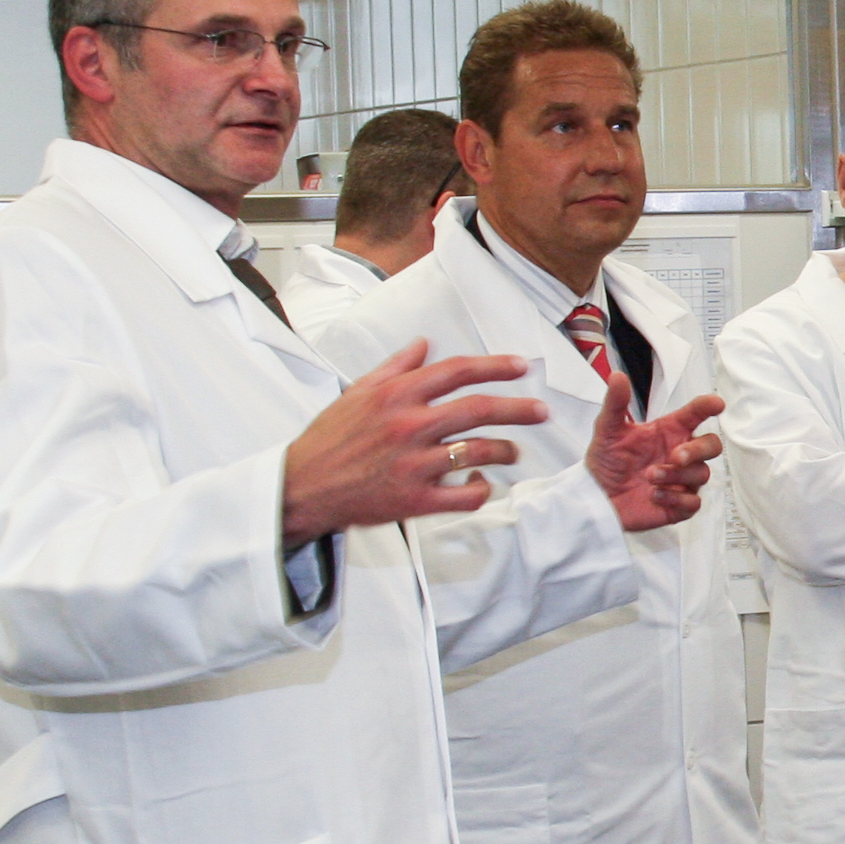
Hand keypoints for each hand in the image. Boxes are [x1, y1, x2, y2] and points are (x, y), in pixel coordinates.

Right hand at [282, 341, 549, 544]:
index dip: (495, 366)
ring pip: (478, 452)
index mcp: (396, 394)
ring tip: (514, 451)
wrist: (302, 487)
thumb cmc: (329, 439)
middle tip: (542, 411)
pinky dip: (481, 491)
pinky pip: (464, 496)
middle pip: (479, 408)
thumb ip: (395, 367)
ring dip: (505, 451)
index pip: (457, 371)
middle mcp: (408, 425)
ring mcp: (413, 464)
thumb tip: (423, 343)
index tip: (522, 366)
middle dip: (519, 409)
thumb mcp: (357, 392)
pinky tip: (483, 484)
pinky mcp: (414, 500)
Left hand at [591, 379, 723, 532]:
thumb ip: (615, 403)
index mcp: (669, 431)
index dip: (708, 406)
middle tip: (675, 456)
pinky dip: (676, 498)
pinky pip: (693, 502)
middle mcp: (681, 454)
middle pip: (712, 445)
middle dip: (698, 449)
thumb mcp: (607, 429)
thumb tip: (617, 376)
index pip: (697, 414)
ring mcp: (682, 480)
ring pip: (701, 474)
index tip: (716, 404)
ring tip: (649, 477)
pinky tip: (655, 496)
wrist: (596, 496)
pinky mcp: (679, 505)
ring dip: (676, 476)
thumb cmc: (606, 461)